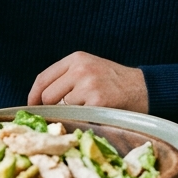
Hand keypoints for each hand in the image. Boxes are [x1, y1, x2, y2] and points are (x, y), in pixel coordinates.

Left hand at [27, 52, 147, 112]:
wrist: (146, 88)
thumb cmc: (114, 82)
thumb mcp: (89, 69)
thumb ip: (67, 77)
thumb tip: (40, 99)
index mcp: (75, 59)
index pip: (43, 78)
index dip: (33, 95)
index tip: (31, 106)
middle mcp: (80, 69)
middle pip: (48, 95)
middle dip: (51, 108)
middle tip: (60, 114)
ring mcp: (89, 85)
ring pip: (62, 107)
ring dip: (70, 114)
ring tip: (86, 111)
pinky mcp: (98, 101)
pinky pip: (78, 115)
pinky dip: (82, 119)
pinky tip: (94, 115)